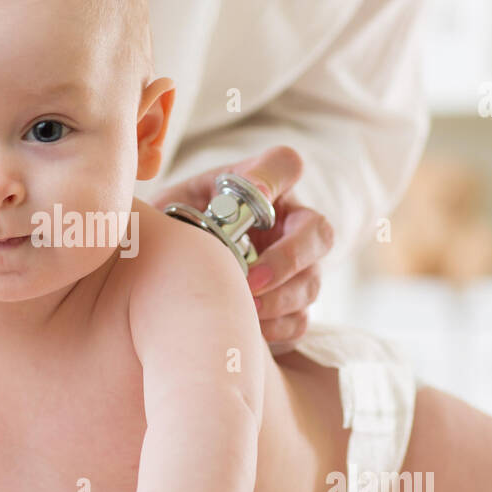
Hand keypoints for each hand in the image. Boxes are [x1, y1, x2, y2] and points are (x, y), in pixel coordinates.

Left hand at [150, 145, 333, 345]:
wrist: (173, 276)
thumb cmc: (178, 231)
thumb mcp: (174, 209)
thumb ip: (180, 205)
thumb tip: (195, 212)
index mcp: (260, 191)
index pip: (283, 164)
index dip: (274, 176)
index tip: (253, 194)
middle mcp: (288, 224)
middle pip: (318, 231)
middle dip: (288, 258)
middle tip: (251, 278)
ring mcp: (298, 266)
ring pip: (311, 282)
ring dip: (279, 300)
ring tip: (242, 309)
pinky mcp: (292, 306)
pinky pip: (300, 320)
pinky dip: (275, 327)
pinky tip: (246, 327)